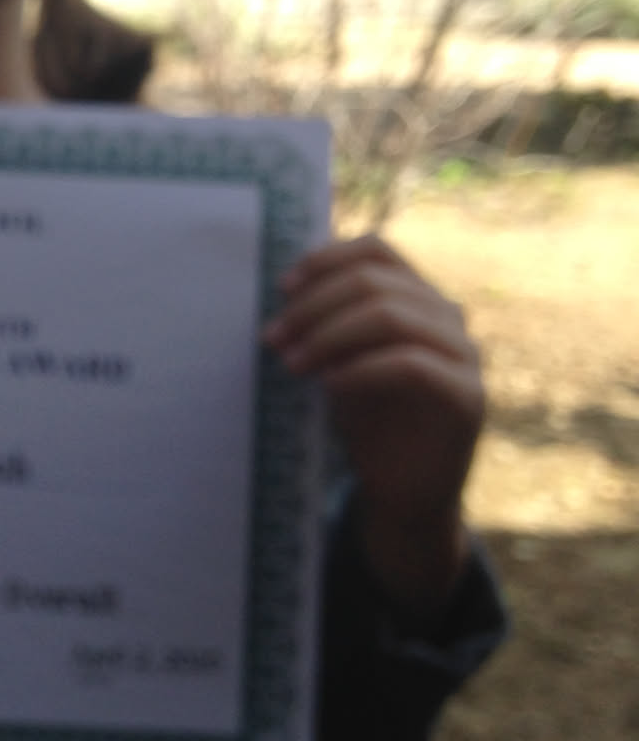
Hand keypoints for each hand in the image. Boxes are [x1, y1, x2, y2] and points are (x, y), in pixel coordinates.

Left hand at [263, 235, 484, 625]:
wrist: (402, 492)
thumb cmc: (367, 421)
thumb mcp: (338, 360)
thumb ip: (325, 323)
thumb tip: (282, 292)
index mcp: (417, 297)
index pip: (377, 249)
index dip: (326, 259)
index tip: (281, 288)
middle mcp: (446, 317)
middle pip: (376, 282)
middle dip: (314, 307)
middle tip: (272, 338)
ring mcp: (464, 355)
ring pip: (393, 316)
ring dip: (331, 335)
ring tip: (292, 364)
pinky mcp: (468, 396)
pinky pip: (411, 365)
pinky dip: (361, 370)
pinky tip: (329, 386)